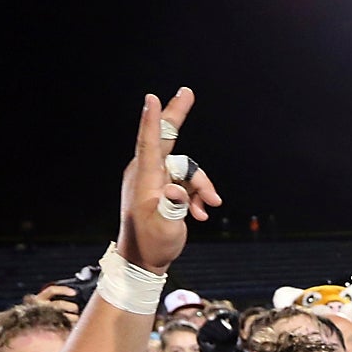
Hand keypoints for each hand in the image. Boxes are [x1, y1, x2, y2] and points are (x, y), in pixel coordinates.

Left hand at [115, 87, 221, 274]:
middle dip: (177, 115)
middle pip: (165, 138)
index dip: (152, 121)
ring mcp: (154, 179)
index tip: (152, 99)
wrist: (143, 260)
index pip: (148, 144)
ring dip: (202, 187)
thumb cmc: (153, 244)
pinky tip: (200, 214)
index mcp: (145, 178)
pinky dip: (196, 195)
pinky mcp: (162, 187)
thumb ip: (172, 207)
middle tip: (187, 91)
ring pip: (186, 168)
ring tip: (207, 209)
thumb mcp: (166, 229)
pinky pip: (185, 181)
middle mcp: (147, 173)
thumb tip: (177, 190)